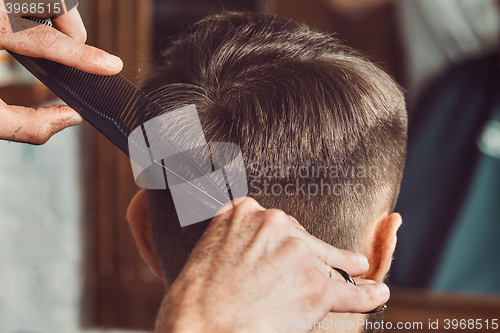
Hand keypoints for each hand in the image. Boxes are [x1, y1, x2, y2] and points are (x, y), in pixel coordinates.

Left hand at [0, 0, 122, 143]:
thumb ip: (27, 126)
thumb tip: (71, 117)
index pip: (38, 39)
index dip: (81, 57)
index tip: (112, 66)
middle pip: (48, 5)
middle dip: (71, 33)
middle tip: (74, 56)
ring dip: (59, 16)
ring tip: (51, 39)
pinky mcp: (1, 3)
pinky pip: (32, 0)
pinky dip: (42, 10)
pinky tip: (32, 25)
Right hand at [157, 197, 389, 332]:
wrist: (199, 329)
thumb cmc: (193, 299)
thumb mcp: (207, 248)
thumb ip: (233, 235)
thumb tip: (249, 246)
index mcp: (245, 211)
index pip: (277, 223)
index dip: (287, 239)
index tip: (293, 244)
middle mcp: (274, 224)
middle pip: (304, 240)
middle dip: (309, 255)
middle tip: (313, 268)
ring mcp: (297, 254)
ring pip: (328, 262)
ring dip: (342, 270)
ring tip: (360, 270)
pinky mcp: (315, 287)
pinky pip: (349, 291)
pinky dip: (366, 295)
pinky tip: (377, 293)